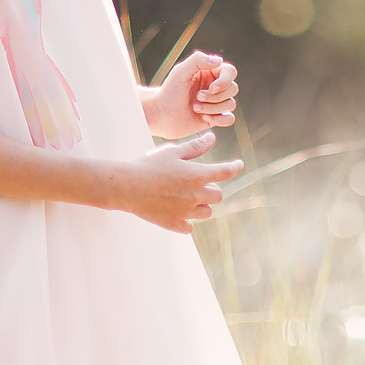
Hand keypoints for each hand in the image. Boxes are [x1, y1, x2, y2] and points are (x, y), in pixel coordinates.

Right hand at [119, 133, 241, 233]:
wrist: (125, 186)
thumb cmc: (148, 165)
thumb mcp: (172, 152)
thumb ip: (195, 147)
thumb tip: (212, 138)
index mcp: (197, 175)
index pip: (225, 172)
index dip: (234, 167)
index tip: (238, 165)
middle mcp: (195, 195)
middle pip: (217, 196)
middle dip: (212, 189)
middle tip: (200, 183)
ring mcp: (186, 212)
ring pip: (206, 212)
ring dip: (202, 205)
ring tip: (188, 197)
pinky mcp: (174, 224)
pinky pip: (190, 226)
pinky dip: (187, 220)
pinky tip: (178, 212)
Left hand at [147, 52, 237, 134]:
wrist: (161, 115)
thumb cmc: (169, 91)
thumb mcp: (180, 72)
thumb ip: (197, 60)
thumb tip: (219, 60)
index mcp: (209, 72)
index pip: (230, 72)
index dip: (225, 81)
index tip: (211, 89)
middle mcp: (215, 86)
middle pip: (233, 89)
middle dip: (216, 96)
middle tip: (197, 98)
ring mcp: (216, 103)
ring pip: (230, 104)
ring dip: (213, 108)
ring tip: (195, 108)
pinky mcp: (215, 117)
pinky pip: (229, 119)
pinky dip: (220, 119)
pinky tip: (204, 118)